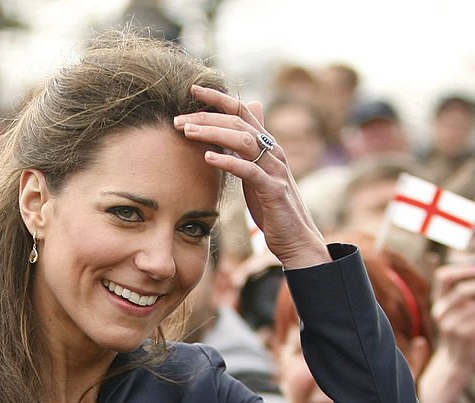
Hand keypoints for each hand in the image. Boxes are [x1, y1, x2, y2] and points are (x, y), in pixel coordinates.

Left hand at [174, 85, 328, 269]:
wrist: (296, 239)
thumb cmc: (273, 208)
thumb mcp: (258, 175)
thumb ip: (248, 151)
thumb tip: (239, 129)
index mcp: (267, 146)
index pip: (242, 112)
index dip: (218, 98)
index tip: (193, 89)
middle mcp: (273, 152)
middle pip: (238, 124)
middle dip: (206, 118)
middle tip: (178, 119)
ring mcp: (275, 170)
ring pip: (243, 141)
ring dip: (213, 134)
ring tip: (187, 132)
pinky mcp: (273, 191)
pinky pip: (250, 171)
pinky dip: (229, 162)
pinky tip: (208, 158)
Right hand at [431, 262, 474, 359]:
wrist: (457, 359)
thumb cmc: (463, 329)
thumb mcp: (461, 311)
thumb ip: (471, 296)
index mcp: (439, 301)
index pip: (443, 277)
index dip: (460, 270)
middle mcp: (441, 312)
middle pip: (460, 291)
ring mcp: (450, 325)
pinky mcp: (462, 335)